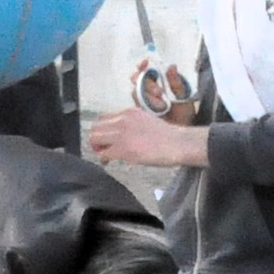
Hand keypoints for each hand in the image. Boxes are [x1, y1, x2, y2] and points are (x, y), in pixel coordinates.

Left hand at [87, 107, 205, 169]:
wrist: (178, 143)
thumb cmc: (167, 136)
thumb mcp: (146, 120)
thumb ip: (130, 123)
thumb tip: (119, 135)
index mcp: (128, 112)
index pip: (103, 118)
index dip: (102, 130)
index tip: (107, 139)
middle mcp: (122, 120)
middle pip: (95, 128)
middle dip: (97, 139)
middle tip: (104, 148)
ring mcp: (122, 134)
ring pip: (94, 139)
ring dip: (98, 148)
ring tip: (107, 155)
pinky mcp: (123, 149)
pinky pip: (103, 154)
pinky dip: (104, 159)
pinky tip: (110, 162)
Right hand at [132, 55, 200, 125]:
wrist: (182, 128)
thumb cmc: (183, 109)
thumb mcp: (183, 95)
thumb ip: (176, 82)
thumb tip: (172, 66)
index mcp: (158, 80)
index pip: (146, 69)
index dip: (143, 65)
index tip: (145, 62)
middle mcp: (148, 88)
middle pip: (137, 79)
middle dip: (147, 84)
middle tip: (160, 91)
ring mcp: (143, 99)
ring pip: (136, 92)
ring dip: (148, 96)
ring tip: (162, 104)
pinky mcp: (141, 110)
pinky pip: (138, 105)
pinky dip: (146, 106)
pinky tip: (158, 109)